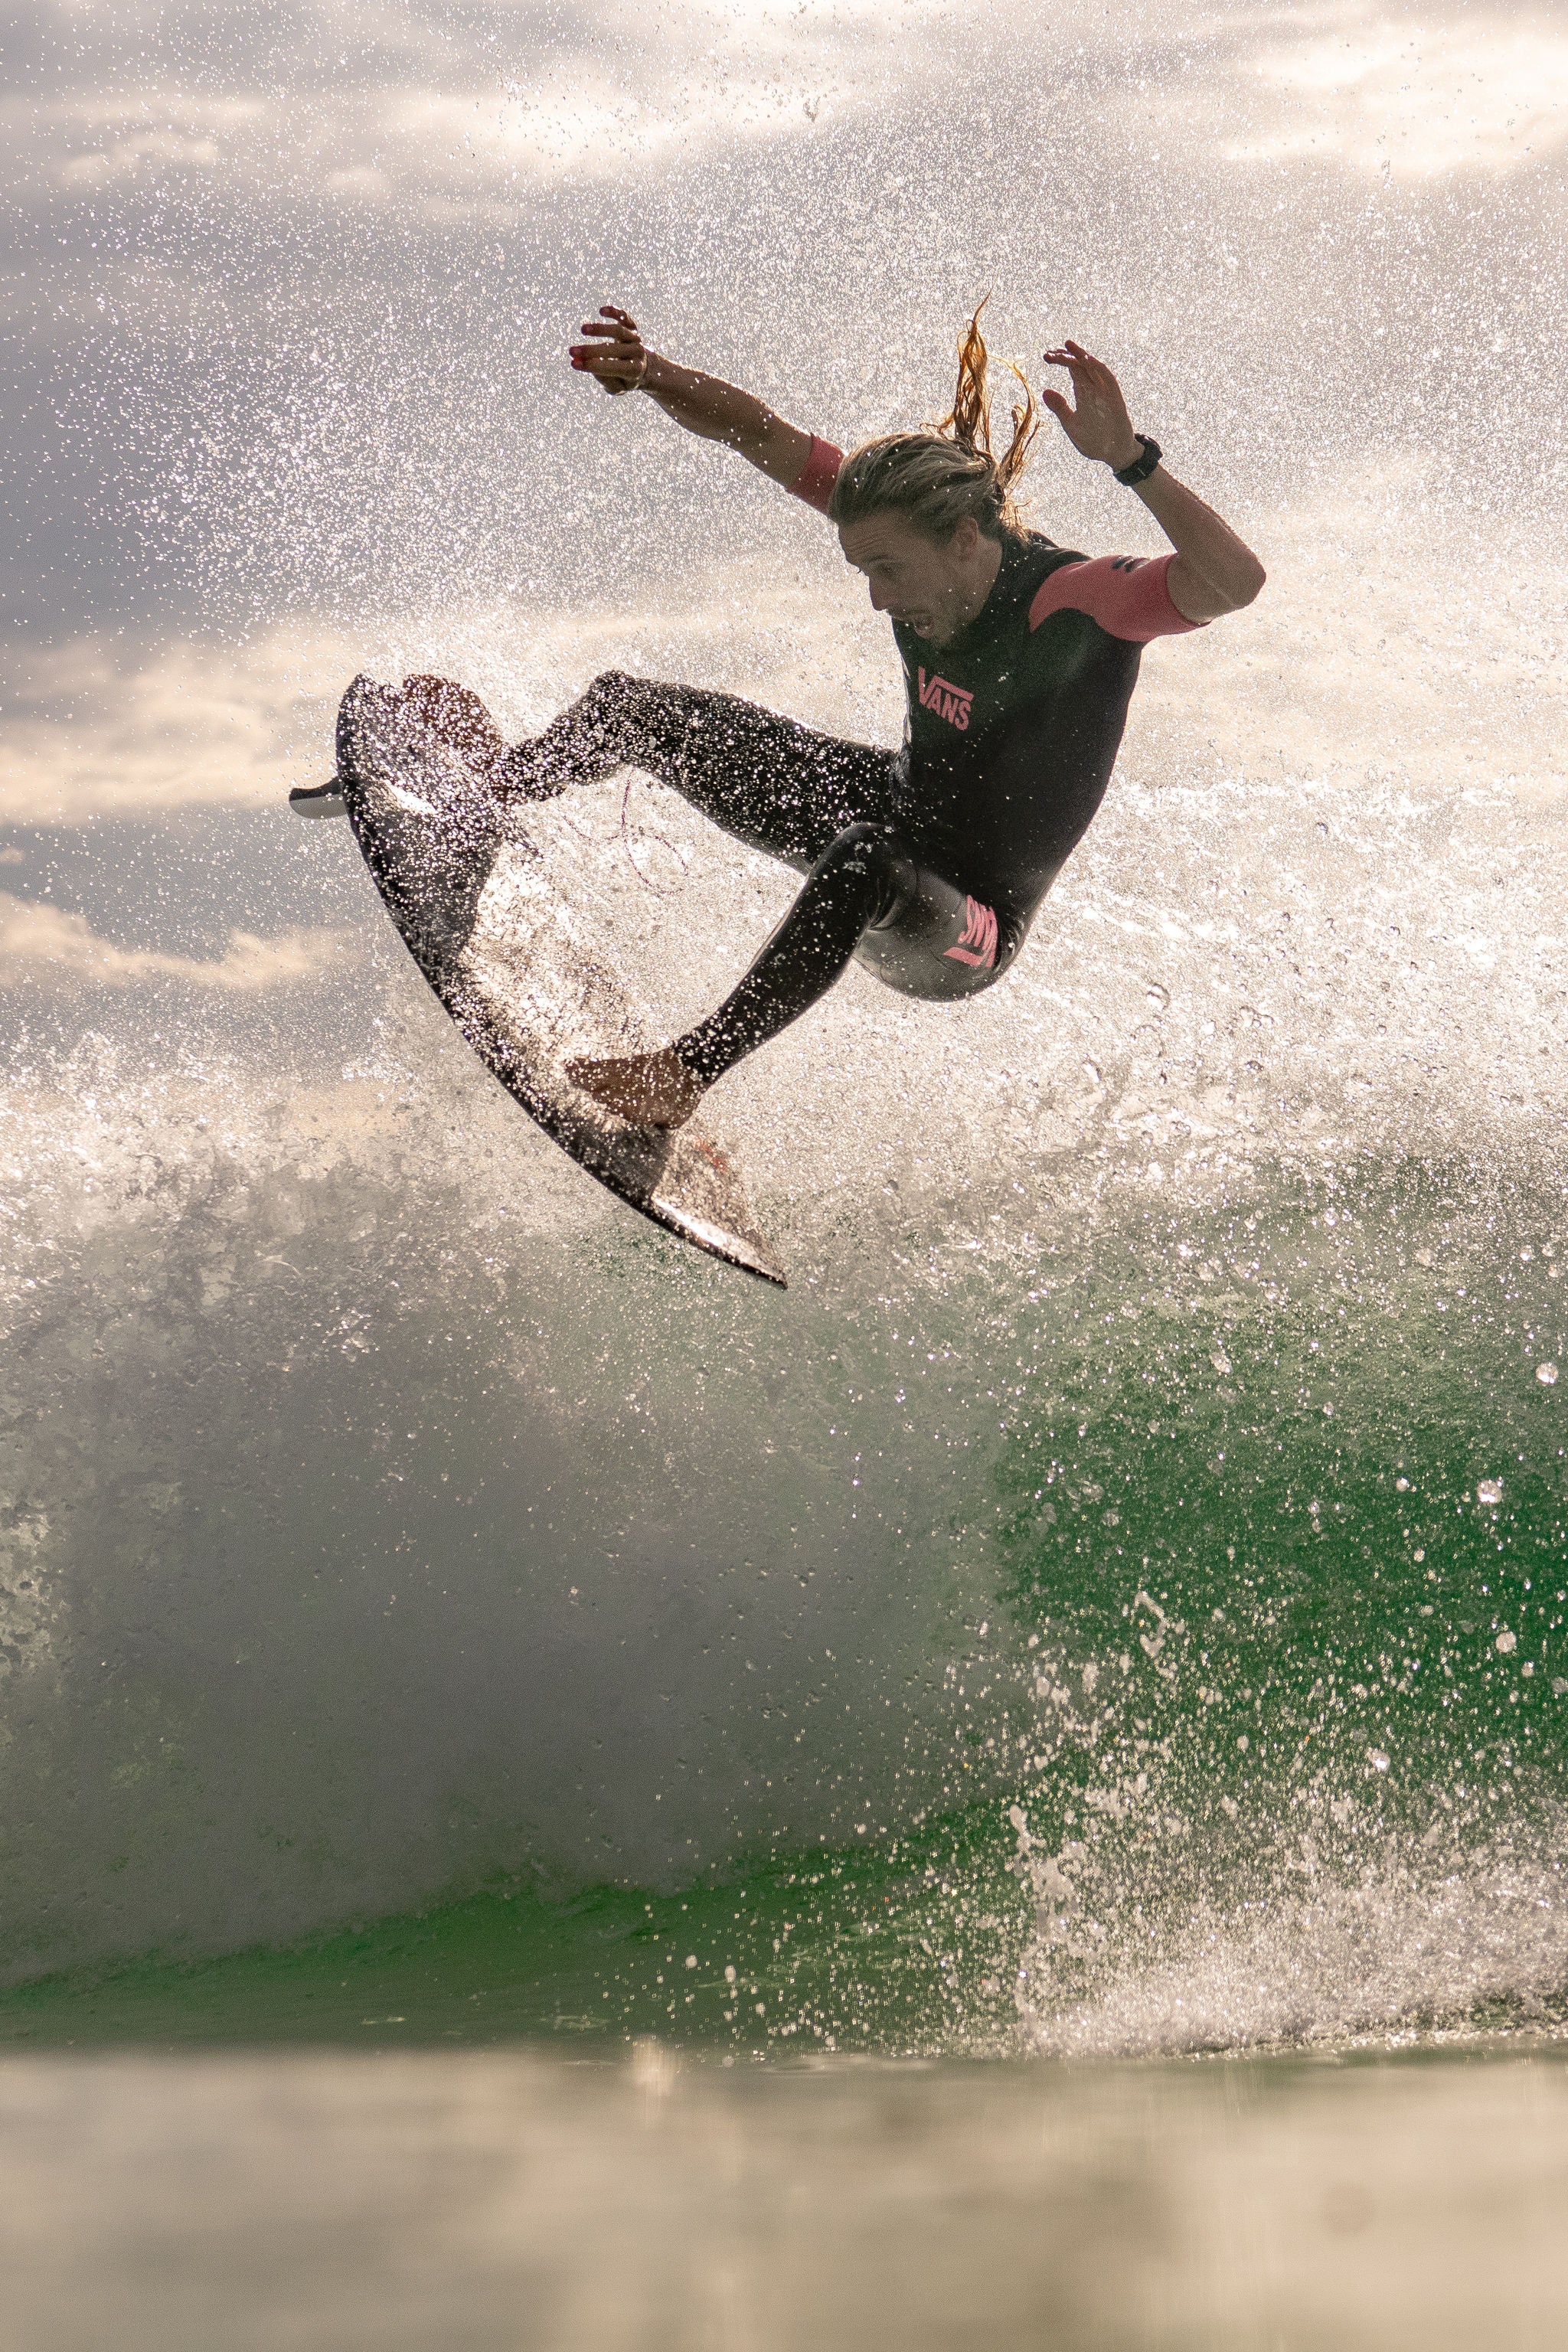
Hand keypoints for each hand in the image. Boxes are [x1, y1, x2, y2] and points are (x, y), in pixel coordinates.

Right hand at [569, 303, 652, 395]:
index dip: (594, 365)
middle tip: (571, 351)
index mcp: (635, 370)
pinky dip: (614, 312)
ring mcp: (635, 338)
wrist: (643, 366)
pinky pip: (624, 317)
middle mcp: (637, 352)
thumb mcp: (617, 386)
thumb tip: (592, 366)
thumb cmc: (624, 378)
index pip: (614, 368)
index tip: (574, 364)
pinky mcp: (632, 326)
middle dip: (591, 350)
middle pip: (614, 349)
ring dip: (599, 329)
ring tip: (582, 330)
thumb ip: (606, 380)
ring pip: (618, 331)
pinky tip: (602, 311)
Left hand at [1040, 342, 1141, 470]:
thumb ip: (1060, 408)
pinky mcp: (1115, 399)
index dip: (1061, 360)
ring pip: (1094, 368)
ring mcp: (1106, 393)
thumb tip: (1044, 392)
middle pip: (1081, 365)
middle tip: (1049, 353)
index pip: (1073, 370)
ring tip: (1068, 346)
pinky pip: (1108, 379)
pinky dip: (1097, 368)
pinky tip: (1086, 359)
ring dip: (1082, 355)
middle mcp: (1095, 389)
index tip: (1046, 356)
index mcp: (1084, 393)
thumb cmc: (1094, 440)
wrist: (1114, 455)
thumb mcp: (1071, 424)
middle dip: (1066, 356)